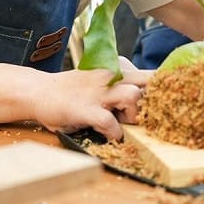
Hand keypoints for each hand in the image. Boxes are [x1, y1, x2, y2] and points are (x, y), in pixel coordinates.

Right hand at [34, 57, 150, 140]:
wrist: (39, 92)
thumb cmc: (71, 90)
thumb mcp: (98, 81)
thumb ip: (119, 85)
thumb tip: (144, 98)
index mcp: (114, 69)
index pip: (148, 73)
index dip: (161, 86)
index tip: (163, 99)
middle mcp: (109, 77)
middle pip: (147, 80)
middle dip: (151, 100)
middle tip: (141, 115)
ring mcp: (98, 93)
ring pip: (132, 96)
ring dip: (133, 113)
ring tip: (123, 122)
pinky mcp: (86, 110)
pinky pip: (109, 122)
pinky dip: (114, 133)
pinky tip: (108, 135)